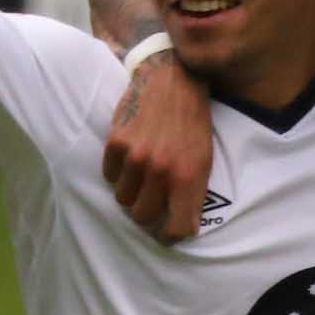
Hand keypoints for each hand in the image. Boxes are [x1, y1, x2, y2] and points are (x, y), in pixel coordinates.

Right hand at [104, 49, 215, 242]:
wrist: (172, 79)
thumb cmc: (192, 121)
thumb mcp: (205, 158)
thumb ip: (194, 194)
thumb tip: (184, 228)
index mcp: (188, 177)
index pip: (176, 228)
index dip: (171, 234)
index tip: (168, 230)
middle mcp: (161, 170)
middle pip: (143, 217)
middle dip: (148, 211)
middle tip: (153, 198)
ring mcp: (136, 157)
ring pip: (122, 199)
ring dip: (131, 192)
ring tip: (141, 175)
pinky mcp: (116, 142)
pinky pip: (109, 176)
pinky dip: (117, 172)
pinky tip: (130, 157)